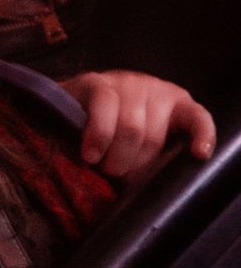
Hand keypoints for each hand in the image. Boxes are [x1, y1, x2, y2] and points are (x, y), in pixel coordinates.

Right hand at [68, 70, 215, 182]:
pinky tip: (91, 154)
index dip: (202, 134)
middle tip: (118, 175)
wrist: (66, 110)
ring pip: (130, 127)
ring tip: (101, 166)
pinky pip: (104, 108)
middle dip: (135, 164)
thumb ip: (156, 155)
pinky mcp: (97, 82)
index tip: (199, 154)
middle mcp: (153, 89)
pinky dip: (99, 136)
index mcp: (173, 105)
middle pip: (154, 135)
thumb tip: (161, 185)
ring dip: (115, 156)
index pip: (197, 117)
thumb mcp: (141, 144)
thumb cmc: (111, 135)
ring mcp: (125, 83)